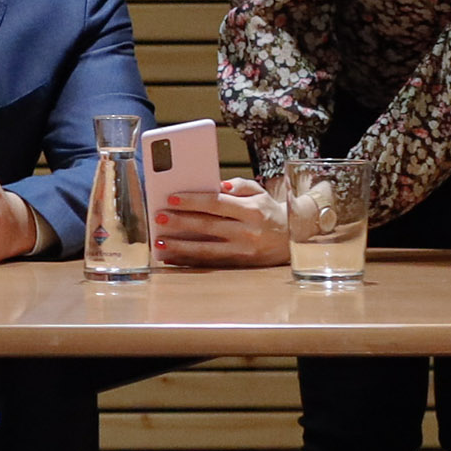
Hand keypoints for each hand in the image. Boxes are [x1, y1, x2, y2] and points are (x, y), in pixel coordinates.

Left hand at [158, 175, 291, 267]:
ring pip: (207, 249)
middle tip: (159, 217)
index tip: (171, 198)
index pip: (217, 203)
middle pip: (208, 226)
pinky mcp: (239, 265)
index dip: (193, 201)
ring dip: (180, 247)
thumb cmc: (267, 211)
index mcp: (252, 210)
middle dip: (181, 222)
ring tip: (159, 242)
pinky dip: (188, 261)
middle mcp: (248, 232)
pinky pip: (210, 264)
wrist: (291, 238)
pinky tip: (171, 258)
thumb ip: (238, 185)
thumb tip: (216, 185)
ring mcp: (243, 251)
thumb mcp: (259, 192)